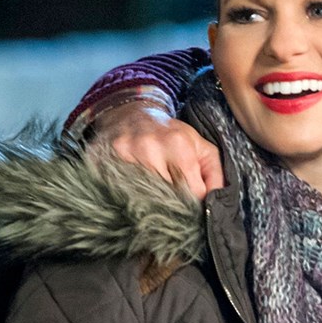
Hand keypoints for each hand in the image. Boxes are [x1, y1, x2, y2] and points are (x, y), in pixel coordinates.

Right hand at [98, 104, 223, 198]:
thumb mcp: (202, 148)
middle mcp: (149, 148)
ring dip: (150, 203)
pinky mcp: (104, 158)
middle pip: (166, 196)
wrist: (134, 115)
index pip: (192, 191)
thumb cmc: (173, 136)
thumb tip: (217, 202)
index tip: (192, 205)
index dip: (194, 202)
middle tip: (174, 207)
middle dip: (173, 205)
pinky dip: (127, 195)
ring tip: (154, 198)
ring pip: (142, 196)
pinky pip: (118, 189)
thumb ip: (215, 175)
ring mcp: (124, 153)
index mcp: (178, 144)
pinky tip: (133, 191)